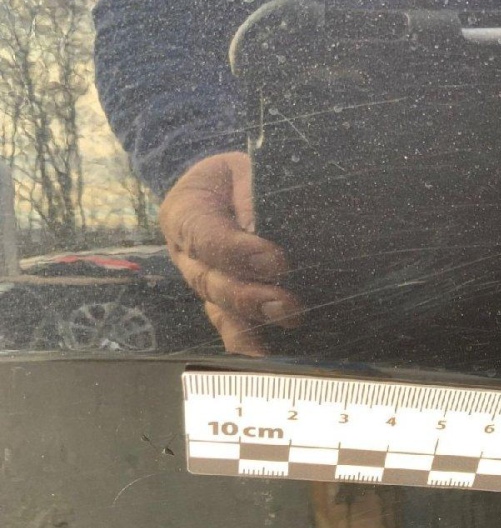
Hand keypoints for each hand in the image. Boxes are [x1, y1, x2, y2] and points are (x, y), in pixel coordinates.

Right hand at [159, 151, 299, 355]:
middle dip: (250, 296)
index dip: (237, 251)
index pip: (206, 236)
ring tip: (287, 323)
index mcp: (186, 213)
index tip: (276, 259)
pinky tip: (266, 359)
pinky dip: (247, 343)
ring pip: (220, 308)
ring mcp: (204, 281)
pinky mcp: (224, 301)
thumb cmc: (244, 175)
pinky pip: (231, 326)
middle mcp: (188, 254)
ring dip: (254, 321)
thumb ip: (253, 193)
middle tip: (287, 303)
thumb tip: (264, 228)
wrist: (232, 186)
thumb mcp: (247, 168)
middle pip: (211, 281)